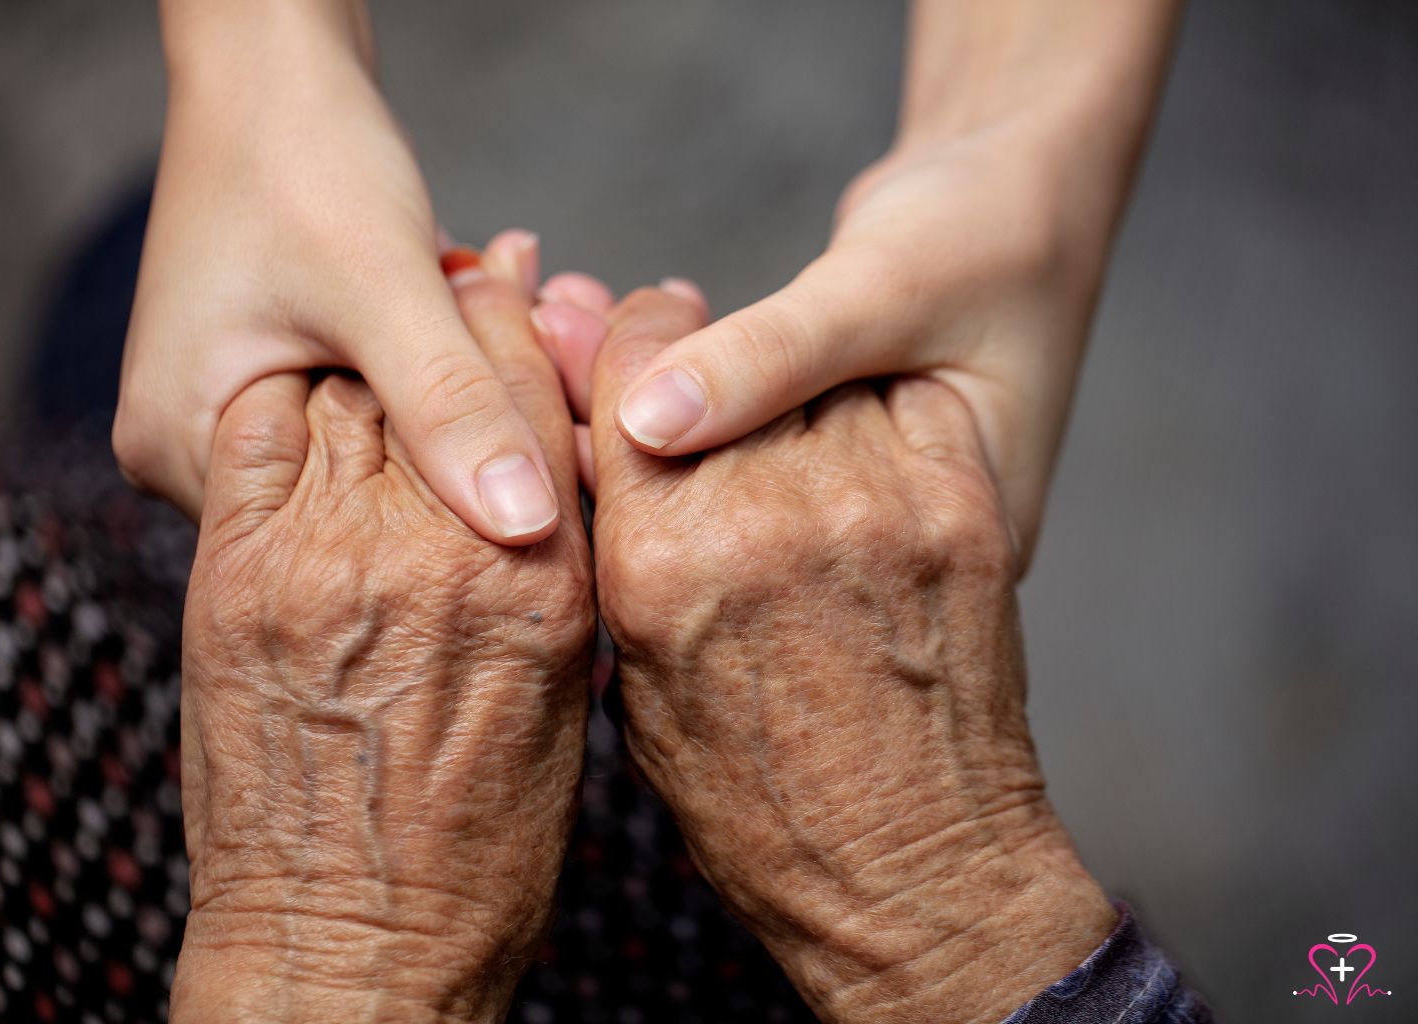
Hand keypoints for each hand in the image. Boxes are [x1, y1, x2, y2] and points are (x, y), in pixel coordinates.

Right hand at [117, 2, 559, 543]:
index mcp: (181, 450)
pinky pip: (371, 401)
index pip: (332, 540)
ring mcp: (230, 411)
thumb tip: (527, 528)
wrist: (272, 63)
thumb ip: (450, 407)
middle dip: (456, 441)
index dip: (445, 511)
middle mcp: (190, 450)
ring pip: (376, 447)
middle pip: (355, 497)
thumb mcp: (385, 287)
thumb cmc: (302, 153)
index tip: (540, 465)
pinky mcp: (272, 374)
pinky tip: (483, 315)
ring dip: (453, 396)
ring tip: (524, 332)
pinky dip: (432, 366)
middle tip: (551, 386)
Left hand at [170, 254, 593, 1022]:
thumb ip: (559, 585)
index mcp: (541, 586)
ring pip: (354, 393)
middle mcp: (439, 555)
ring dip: (374, 349)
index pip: (541, 408)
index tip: (533, 296)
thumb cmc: (477, 859)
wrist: (348, 947)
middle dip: (464, 318)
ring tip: (386, 326)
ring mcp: (328, 560)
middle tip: (474, 275)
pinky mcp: (237, 577)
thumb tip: (552, 501)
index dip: (536, 335)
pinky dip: (285, 400)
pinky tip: (306, 391)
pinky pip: (261, 435)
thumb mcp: (566, 714)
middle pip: (448, 379)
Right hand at [589, 286, 1113, 1023]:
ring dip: (794, 387)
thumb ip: (618, 558)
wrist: (915, 872)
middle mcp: (767, 514)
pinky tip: (860, 453)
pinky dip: (878, 410)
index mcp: (664, 562)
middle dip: (698, 357)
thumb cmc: (763, 809)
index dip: (628, 344)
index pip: (631, 380)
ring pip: (816, 373)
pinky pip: (903, 402)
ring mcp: (876, 503)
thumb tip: (595, 459)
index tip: (637, 336)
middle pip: (716, 359)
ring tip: (787, 434)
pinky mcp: (961, 506)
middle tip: (701, 367)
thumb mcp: (641, 693)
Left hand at [606, 0, 1178, 568]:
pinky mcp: (810, 472)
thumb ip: (775, 357)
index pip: (768, 540)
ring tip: (556, 311)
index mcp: (938, 540)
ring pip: (703, 485)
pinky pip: (714, 445)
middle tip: (542, 327)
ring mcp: (844, 517)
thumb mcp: (889, 289)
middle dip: (614, 430)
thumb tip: (646, 418)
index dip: (653, 471)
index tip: (572, 385)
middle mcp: (880, 551)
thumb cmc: (992, 236)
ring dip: (619, 400)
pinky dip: (651, 385)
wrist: (1028, 198)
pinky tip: (586, 325)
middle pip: (717, 523)